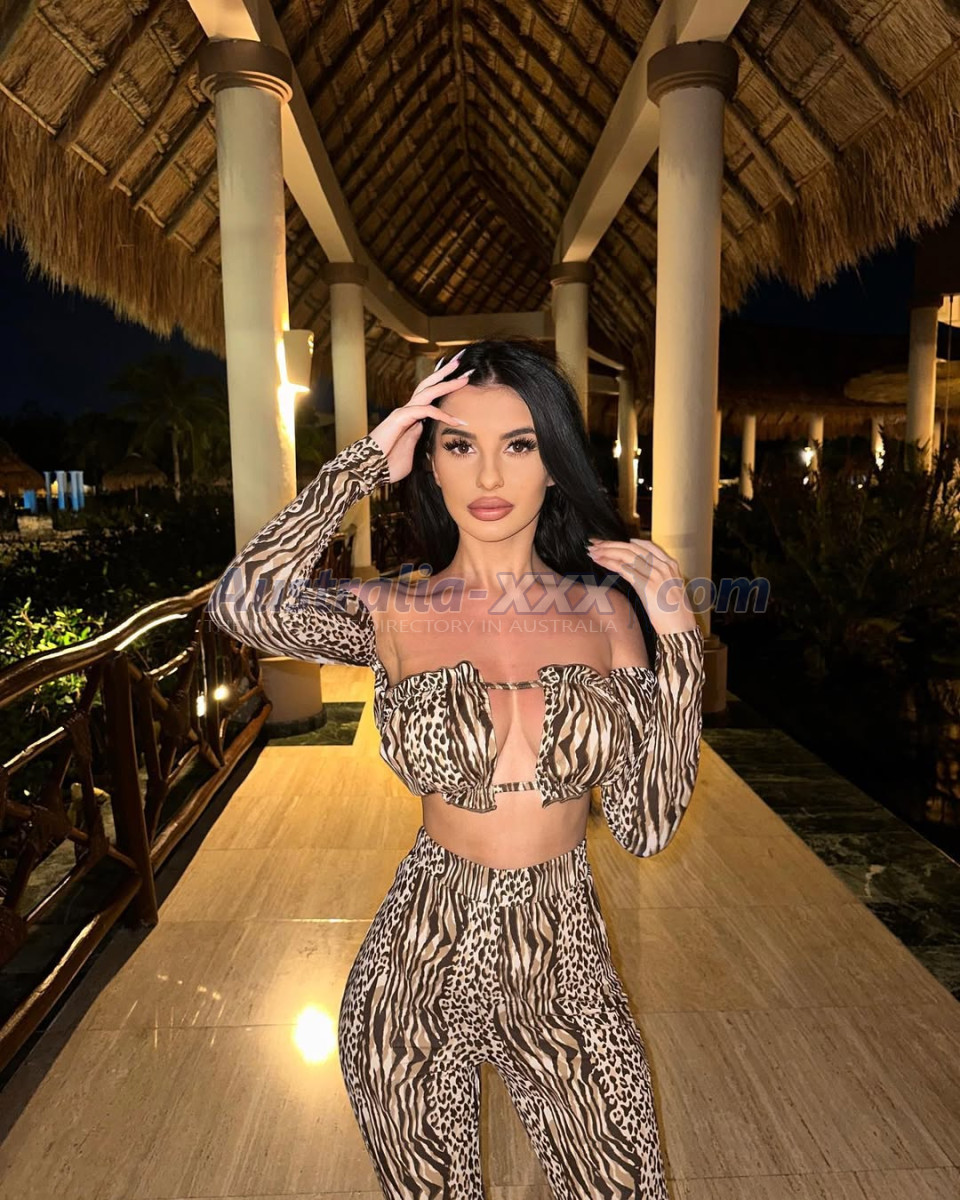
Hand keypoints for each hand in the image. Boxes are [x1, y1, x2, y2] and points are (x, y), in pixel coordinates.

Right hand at [369, 352, 471, 482]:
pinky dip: (441, 415)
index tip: (462, 383)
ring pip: (428, 392)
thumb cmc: (386, 465)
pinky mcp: (400, 418)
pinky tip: (455, 421)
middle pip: (429, 385)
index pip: (430, 398)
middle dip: (446, 374)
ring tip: (464, 378)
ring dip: (447, 383)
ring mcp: (403, 412)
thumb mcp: (410, 454)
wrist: (367, 470)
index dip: (445, 389)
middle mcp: (407, 410)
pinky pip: (425, 411)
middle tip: (464, 365)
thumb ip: (418, 442)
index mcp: (410, 418)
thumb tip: (426, 435)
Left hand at [586, 537, 697, 633]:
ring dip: (607, 551)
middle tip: (595, 543)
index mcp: (671, 565)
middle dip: (611, 544)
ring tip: (592, 551)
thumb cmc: (674, 614)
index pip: (645, 545)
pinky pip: (625, 569)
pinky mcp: (647, 586)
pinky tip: (599, 561)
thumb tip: (637, 574)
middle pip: (633, 547)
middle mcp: (664, 566)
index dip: (625, 542)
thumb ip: (657, 578)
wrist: (681, 629)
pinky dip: (610, 563)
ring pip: (627, 555)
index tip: (610, 542)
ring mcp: (656, 575)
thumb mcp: (668, 590)